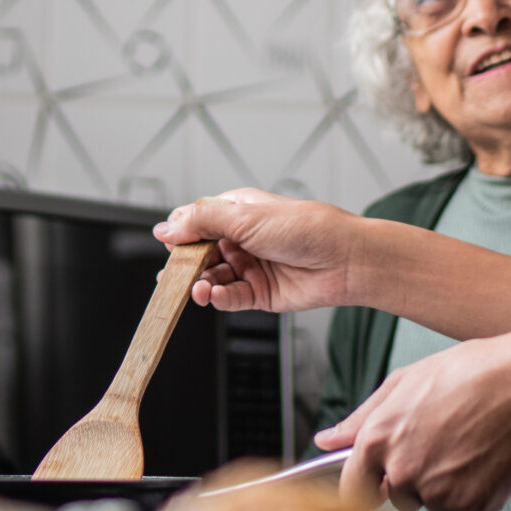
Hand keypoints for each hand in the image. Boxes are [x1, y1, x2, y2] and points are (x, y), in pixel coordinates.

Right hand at [155, 188, 364, 313]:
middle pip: (199, 253)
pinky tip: (214, 296)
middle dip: (185, 265)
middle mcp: (241, 239)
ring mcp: (250, 267)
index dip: (180, 234)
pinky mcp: (260, 293)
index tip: (169, 246)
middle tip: (173, 276)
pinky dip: (219, 298)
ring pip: (212, 278)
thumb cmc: (306, 228)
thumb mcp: (246, 218)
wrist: (346, 260)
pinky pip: (230, 298)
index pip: (196, 222)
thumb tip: (165, 227)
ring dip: (200, 284)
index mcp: (237, 212)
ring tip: (198, 290)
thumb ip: (202, 222)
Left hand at [314, 322, 510, 510]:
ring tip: (471, 445)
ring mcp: (439, 494)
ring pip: (435, 507)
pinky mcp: (474, 508)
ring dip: (451, 488)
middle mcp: (403, 472)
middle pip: (399, 499)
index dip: (369, 486)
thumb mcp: (405, 382)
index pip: (353, 491)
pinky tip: (489, 464)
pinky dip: (480, 500)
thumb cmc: (471, 373)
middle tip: (445, 443)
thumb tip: (326, 441)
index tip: (382, 484)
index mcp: (378, 440)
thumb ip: (360, 418)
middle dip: (417, 480)